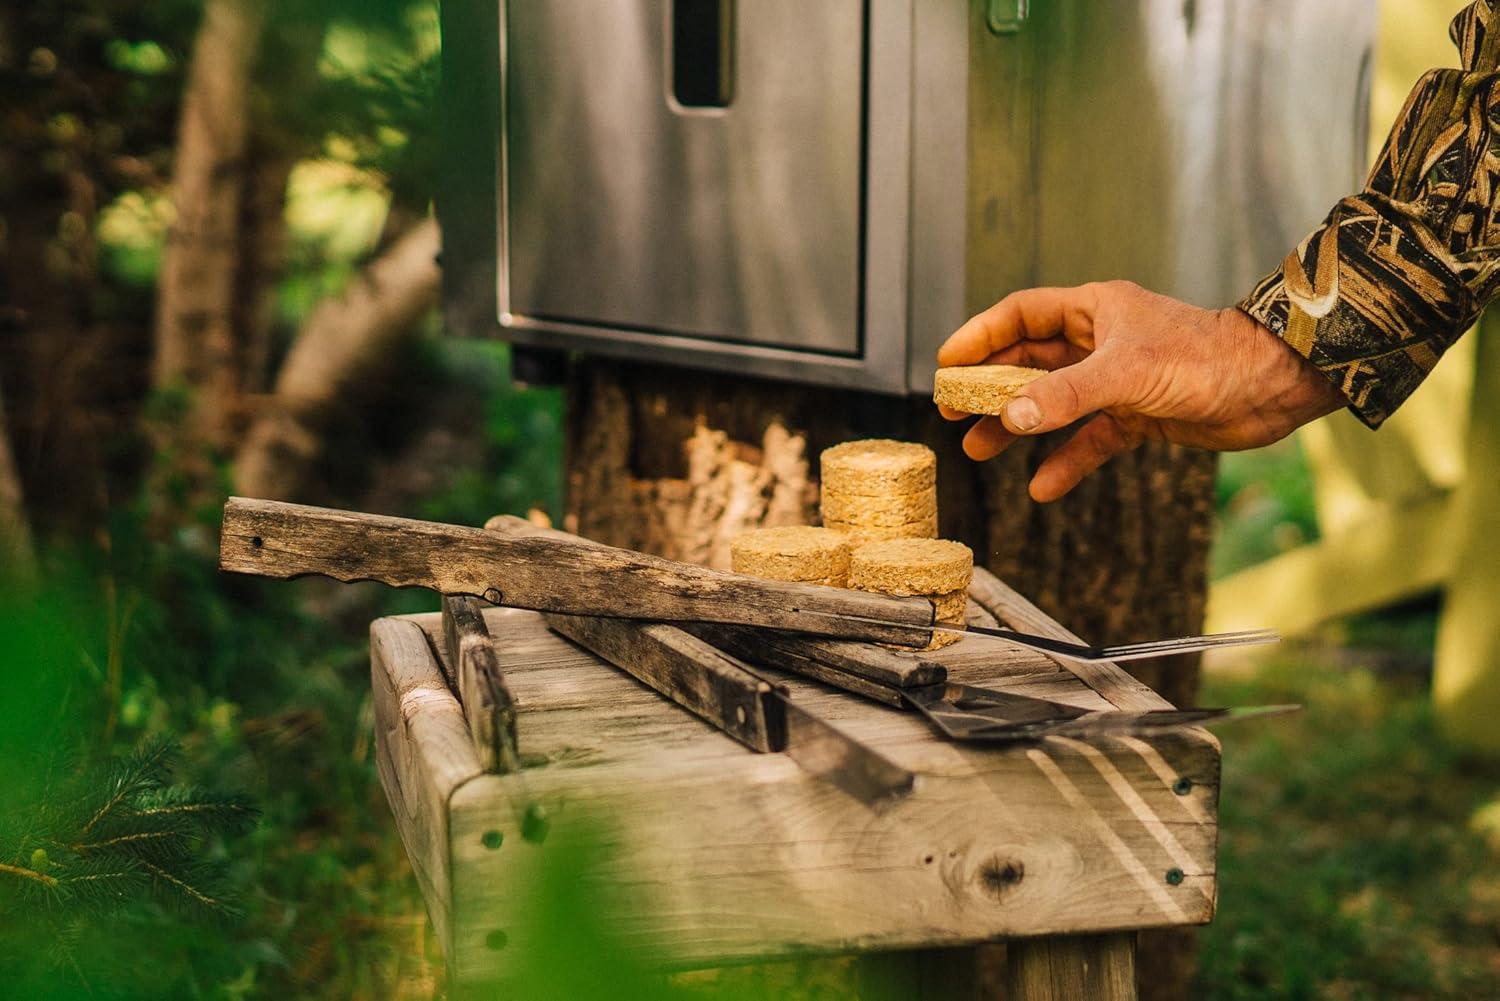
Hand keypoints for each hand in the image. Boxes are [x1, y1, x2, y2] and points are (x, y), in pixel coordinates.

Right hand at [936, 281, 1345, 501]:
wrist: (1271, 387)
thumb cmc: (1207, 359)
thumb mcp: (1126, 373)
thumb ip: (1066, 396)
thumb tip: (1010, 418)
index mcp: (1095, 310)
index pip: (1021, 315)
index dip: (980, 335)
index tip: (946, 362)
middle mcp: (1102, 341)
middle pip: (1028, 361)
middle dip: (989, 386)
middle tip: (950, 409)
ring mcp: (1119, 380)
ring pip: (1053, 403)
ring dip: (1017, 426)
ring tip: (978, 449)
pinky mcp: (1138, 415)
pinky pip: (1090, 439)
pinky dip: (1067, 461)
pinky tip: (1044, 486)